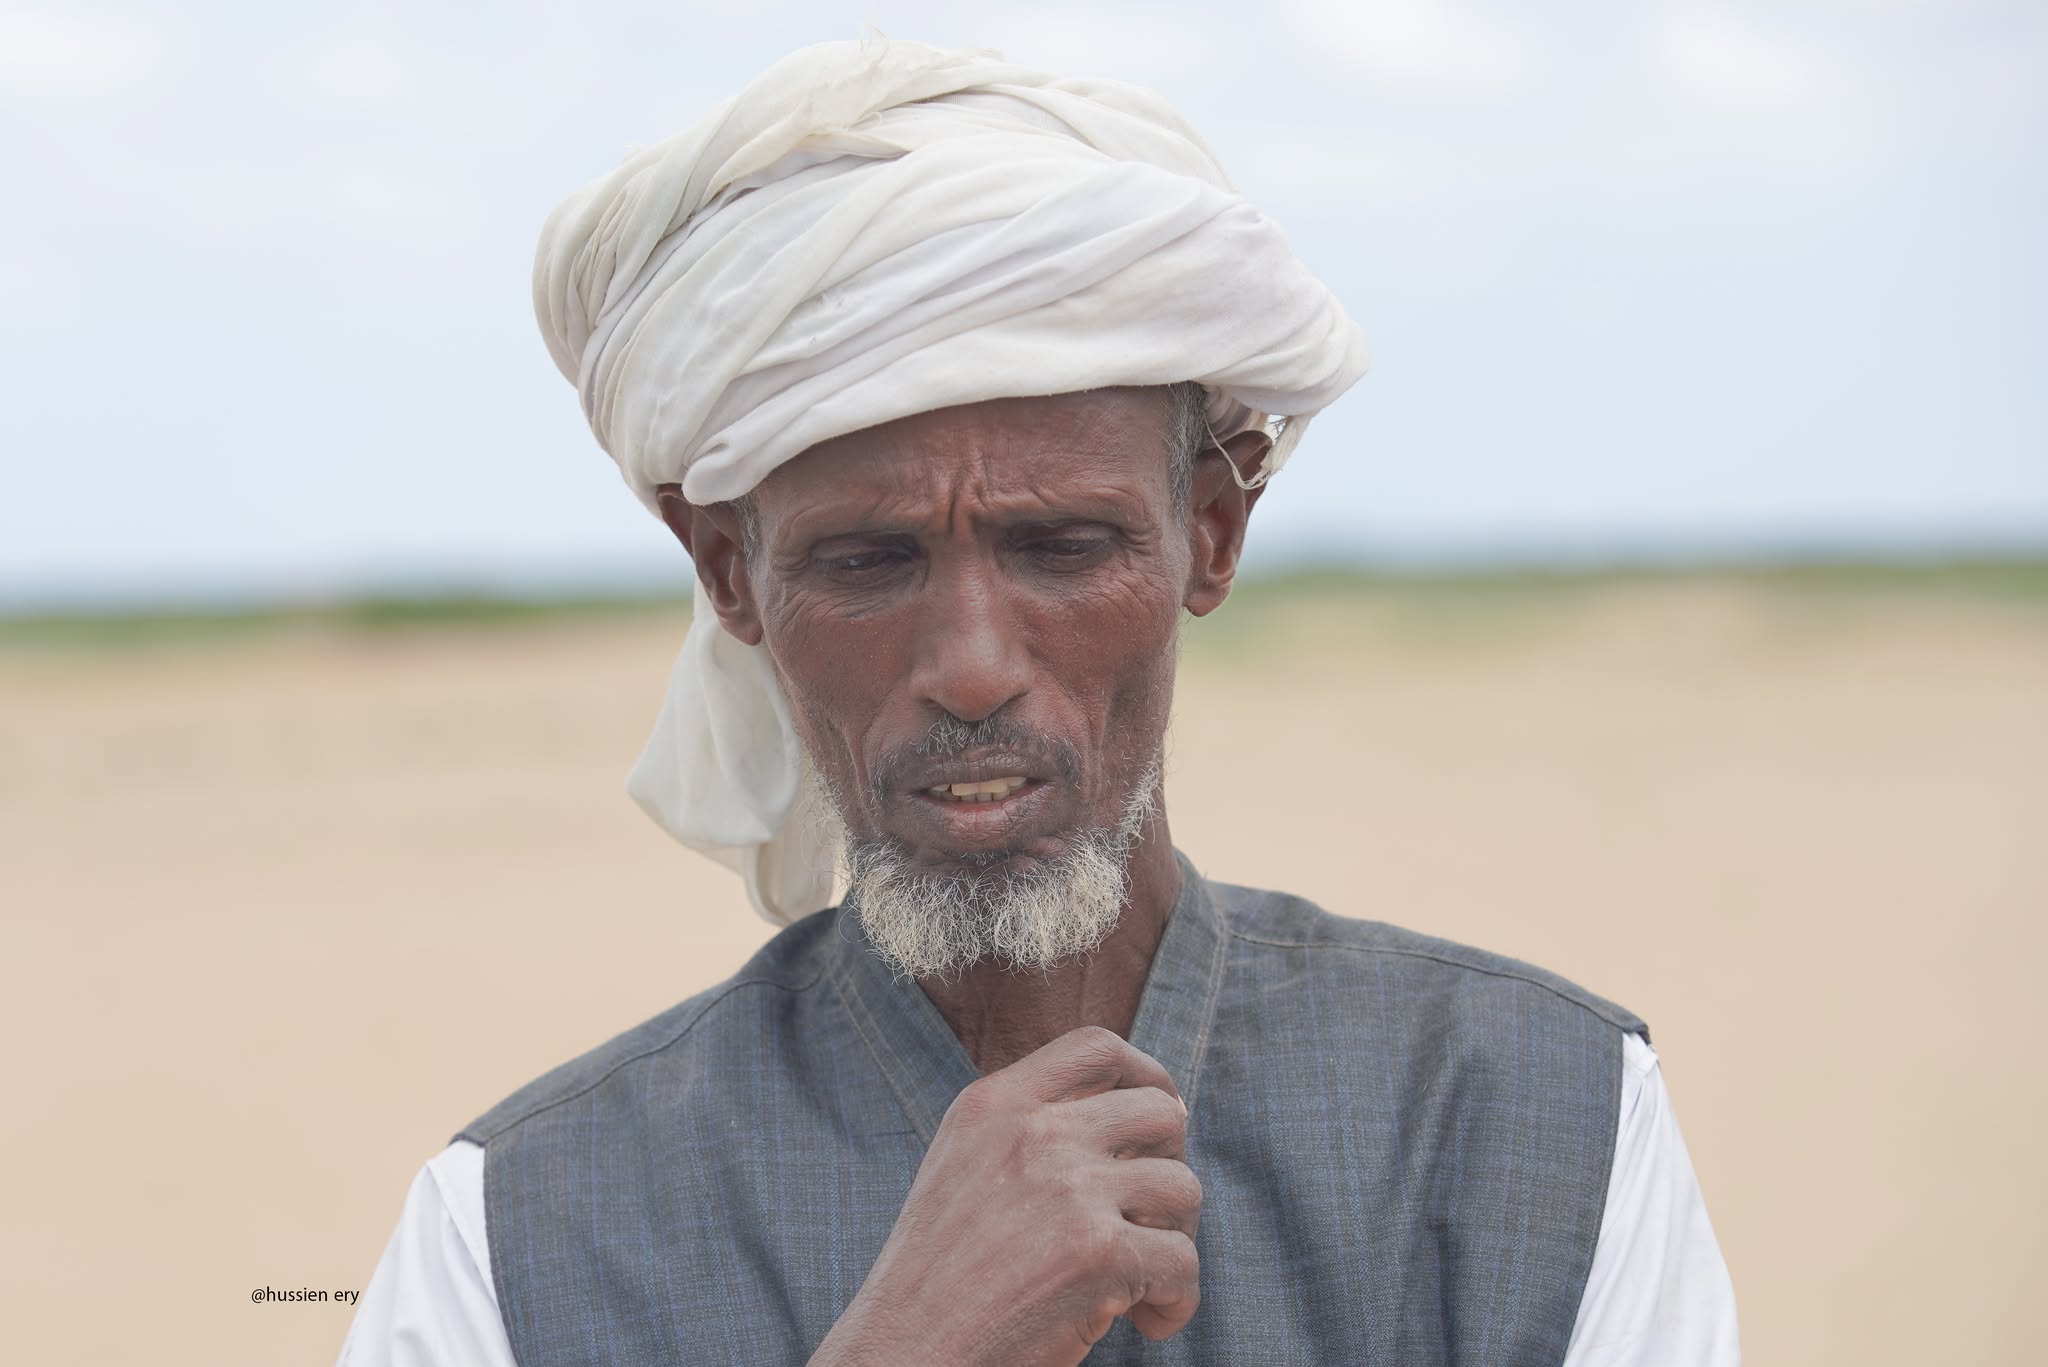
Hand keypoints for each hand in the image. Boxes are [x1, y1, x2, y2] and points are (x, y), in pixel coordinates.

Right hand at [810, 1026, 1200, 1365]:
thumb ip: (1031, 1128)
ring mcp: (1069, 1190)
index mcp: (994, 1103)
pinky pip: (1183, 1262)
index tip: (1157, 1126)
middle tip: (1155, 1218)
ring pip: (1183, 1188)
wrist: (904, 1354)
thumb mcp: (964, 1166)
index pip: (1098, 1048)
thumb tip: (1148, 1111)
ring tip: (1144, 1282)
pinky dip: (1178, 1301)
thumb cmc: (938, 1279)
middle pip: (1159, 1111)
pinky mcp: (1099, 1255)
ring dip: (1177, 1238)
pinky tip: (1147, 1323)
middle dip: (1173, 1164)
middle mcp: (1033, 1133)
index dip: (1146, 1077)